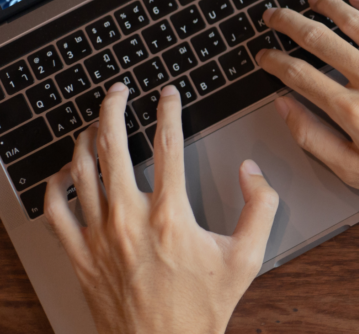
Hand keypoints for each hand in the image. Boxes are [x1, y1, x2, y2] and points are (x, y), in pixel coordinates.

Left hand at [44, 83, 279, 333]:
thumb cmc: (201, 308)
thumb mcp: (248, 257)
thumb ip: (261, 207)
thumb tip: (252, 171)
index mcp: (171, 216)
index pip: (168, 144)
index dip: (168, 110)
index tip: (168, 94)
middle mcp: (130, 220)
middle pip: (113, 146)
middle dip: (113, 109)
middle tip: (118, 92)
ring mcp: (99, 237)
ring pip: (81, 172)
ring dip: (86, 139)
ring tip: (94, 124)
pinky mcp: (79, 255)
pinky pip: (56, 211)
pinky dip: (56, 185)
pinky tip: (66, 174)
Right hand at [258, 0, 358, 303]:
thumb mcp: (355, 172)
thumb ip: (313, 137)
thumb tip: (285, 106)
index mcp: (354, 112)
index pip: (300, 75)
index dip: (275, 62)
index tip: (264, 55)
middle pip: (322, 40)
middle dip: (290, 24)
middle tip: (274, 16)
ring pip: (358, 23)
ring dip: (329, 6)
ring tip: (312, 0)